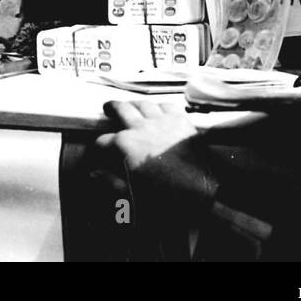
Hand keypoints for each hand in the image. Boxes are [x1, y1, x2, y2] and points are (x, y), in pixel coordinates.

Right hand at [95, 100, 215, 209]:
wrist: (205, 192)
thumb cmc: (168, 197)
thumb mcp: (133, 196)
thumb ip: (111, 183)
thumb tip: (95, 174)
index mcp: (125, 144)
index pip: (102, 141)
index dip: (96, 147)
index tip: (97, 151)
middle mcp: (140, 127)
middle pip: (120, 109)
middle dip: (111, 109)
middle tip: (108, 110)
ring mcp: (162, 121)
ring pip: (142, 103)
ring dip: (134, 104)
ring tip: (131, 106)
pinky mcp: (181, 121)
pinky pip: (167, 106)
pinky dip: (160, 107)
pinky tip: (159, 112)